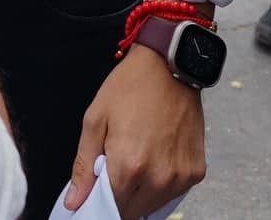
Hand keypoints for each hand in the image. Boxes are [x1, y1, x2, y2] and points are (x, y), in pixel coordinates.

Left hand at [66, 47, 204, 218]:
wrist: (170, 66)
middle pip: (130, 211)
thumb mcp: (96, 121)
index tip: (93, 191)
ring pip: (152, 206)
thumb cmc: (130, 88)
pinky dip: (160, 185)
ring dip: (140, 194)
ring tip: (136, 160)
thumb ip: (83, 166)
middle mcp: (159, 178)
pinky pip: (173, 193)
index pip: (108, 208)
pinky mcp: (196, 171)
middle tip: (115, 169)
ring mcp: (181, 177)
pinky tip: (155, 159)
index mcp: (129, 166)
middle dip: (118, 197)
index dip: (97, 201)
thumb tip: (74, 202)